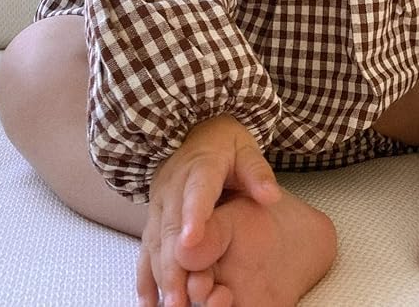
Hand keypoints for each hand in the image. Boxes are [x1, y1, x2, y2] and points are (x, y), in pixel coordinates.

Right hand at [137, 114, 280, 306]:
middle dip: (175, 265)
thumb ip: (256, 172)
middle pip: (172, 228)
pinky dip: (146, 276)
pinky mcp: (155, 217)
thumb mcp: (245, 148)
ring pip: (157, 243)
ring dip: (161, 276)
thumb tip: (271, 196)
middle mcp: (173, 188)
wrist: (192, 129)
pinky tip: (148, 302)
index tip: (193, 242)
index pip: (197, 192)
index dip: (195, 216)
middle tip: (181, 299)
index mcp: (200, 167)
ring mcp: (160, 204)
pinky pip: (147, 247)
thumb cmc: (224, 142)